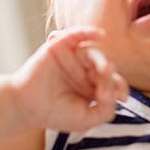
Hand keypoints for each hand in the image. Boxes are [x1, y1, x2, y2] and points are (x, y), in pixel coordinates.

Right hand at [11, 26, 129, 131]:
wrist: (27, 107)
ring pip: (94, 52)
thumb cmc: (55, 114)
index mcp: (93, 87)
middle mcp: (85, 70)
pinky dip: (87, 31)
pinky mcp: (60, 47)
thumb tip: (116, 93)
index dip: (120, 88)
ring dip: (101, 60)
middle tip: (103, 87)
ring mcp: (73, 58)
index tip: (121, 98)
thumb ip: (106, 109)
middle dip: (108, 76)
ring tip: (101, 70)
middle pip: (105, 66)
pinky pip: (76, 34)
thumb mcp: (87, 119)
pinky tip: (99, 34)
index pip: (113, 82)